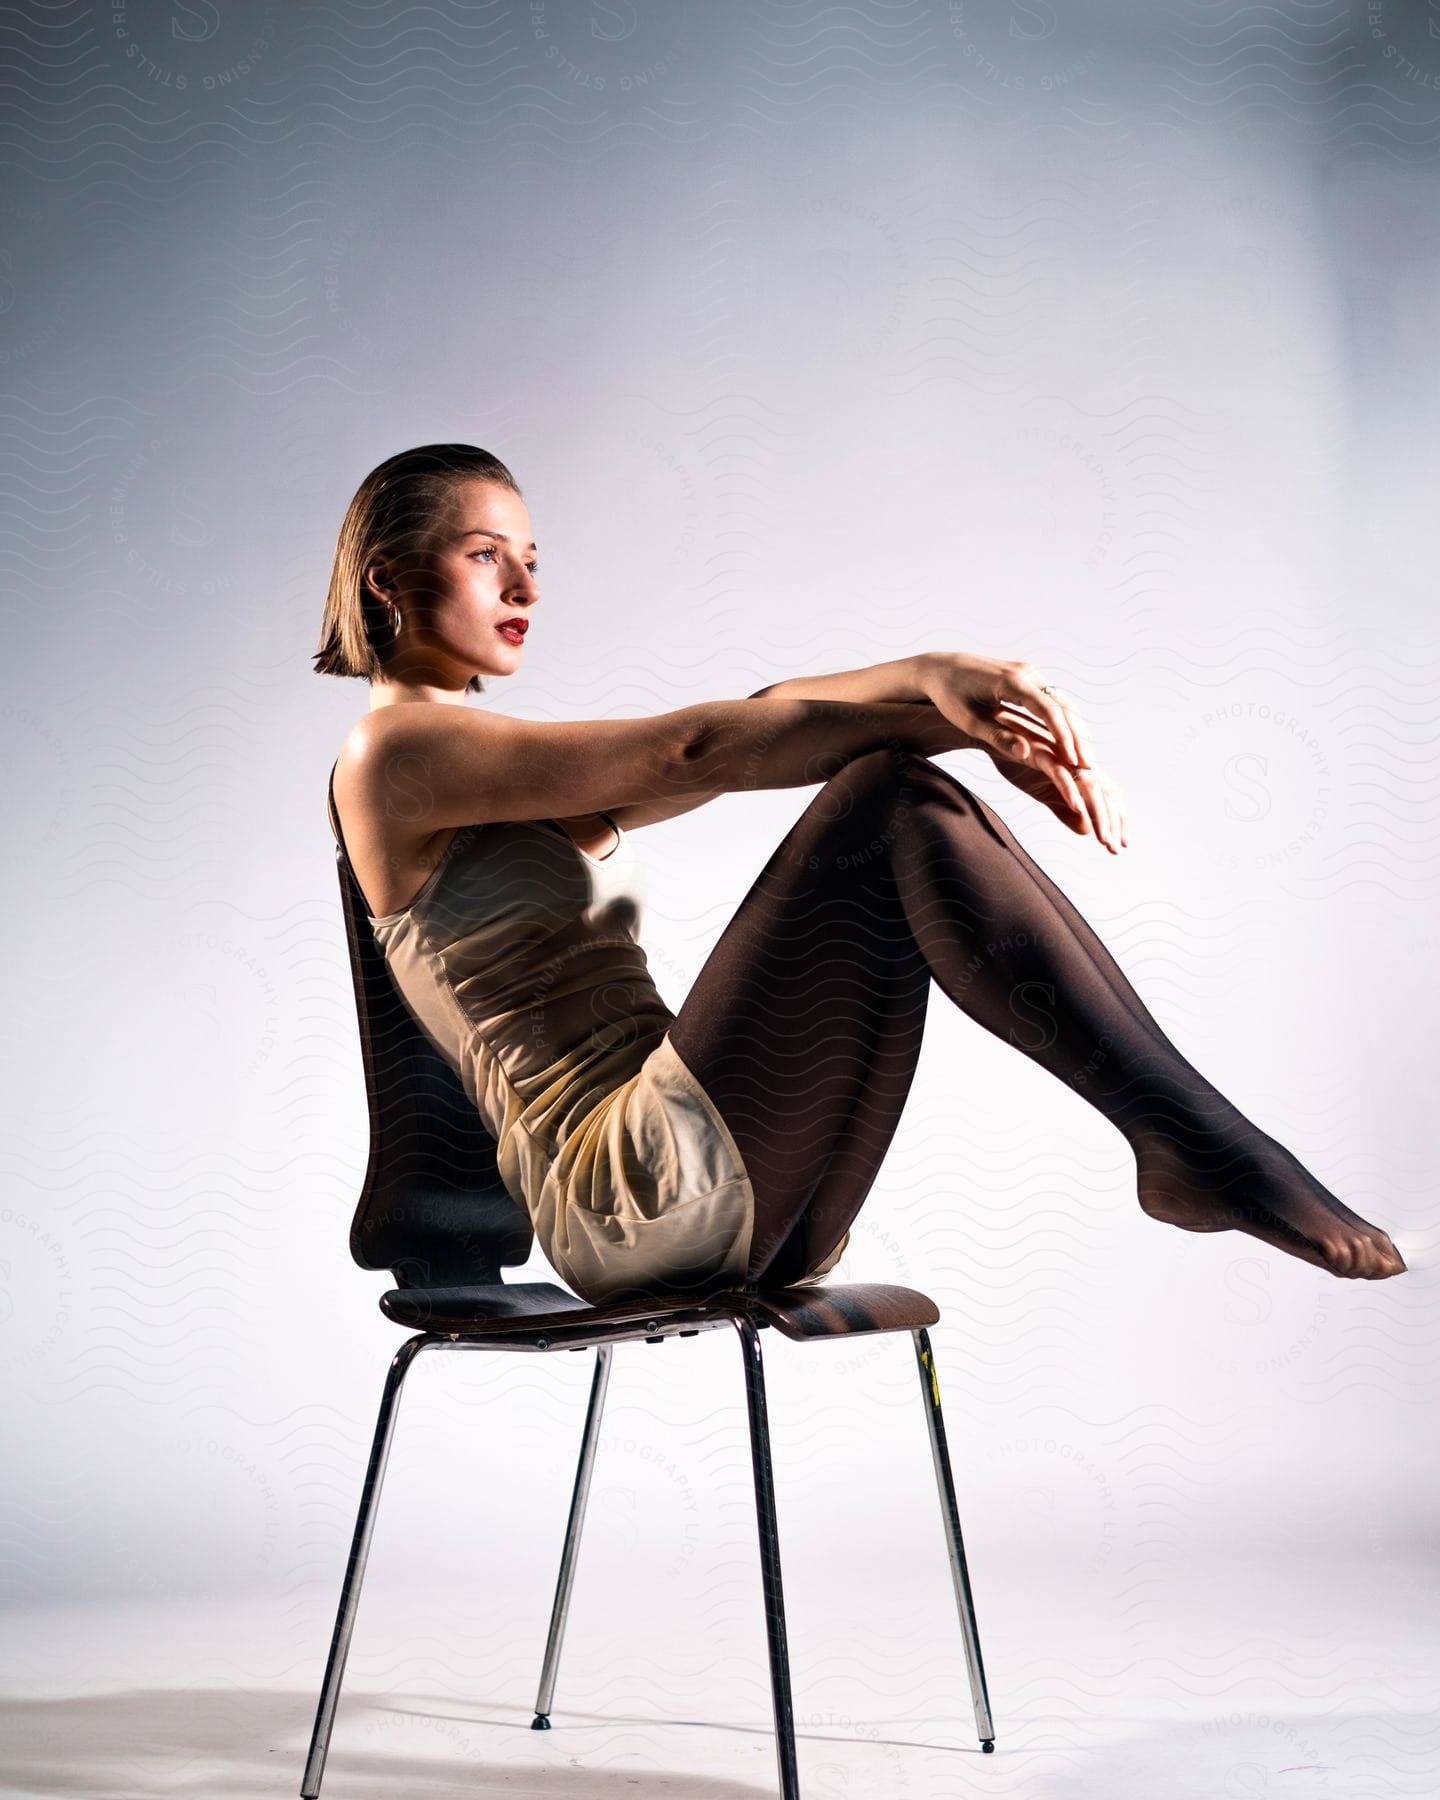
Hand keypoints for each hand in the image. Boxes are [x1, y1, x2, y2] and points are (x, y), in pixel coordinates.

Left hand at [919, 652, 1094, 769]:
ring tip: (1085, 758)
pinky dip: (1065, 720)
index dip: (1064, 738)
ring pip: (1061, 701)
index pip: (1048, 711)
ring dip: (1075, 729)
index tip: (1074, 763)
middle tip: (1090, 766)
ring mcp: (1029, 672)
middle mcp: (1026, 673)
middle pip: (1062, 706)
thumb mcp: (969, 721)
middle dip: (1077, 737)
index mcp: (1011, 682)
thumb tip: (1026, 755)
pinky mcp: (1027, 676)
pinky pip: (1053, 699)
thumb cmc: (949, 697)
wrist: (941, 668)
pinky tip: (1072, 740)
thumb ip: (998, 737)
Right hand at [991, 742, 1130, 852]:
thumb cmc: (1019, 761)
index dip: (1116, 821)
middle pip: (1104, 793)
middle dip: (1112, 822)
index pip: (1108, 796)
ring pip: (1088, 785)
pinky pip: (1059, 772)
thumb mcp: (1043, 792)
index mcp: (1080, 769)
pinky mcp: (1041, 751)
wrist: (991, 737)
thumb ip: (1064, 809)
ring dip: (1098, 812)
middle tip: (1114, 849)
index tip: (1118, 847)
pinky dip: (1069, 790)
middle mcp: (1077, 761)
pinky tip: (1076, 808)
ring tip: (1102, 838)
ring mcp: (1061, 755)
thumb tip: (1086, 830)